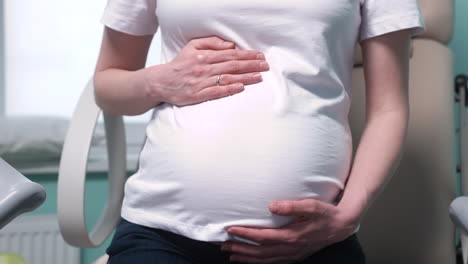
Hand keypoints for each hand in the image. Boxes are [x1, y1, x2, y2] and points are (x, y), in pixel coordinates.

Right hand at [145, 36, 269, 105]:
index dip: (247, 55)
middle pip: (232, 65)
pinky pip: (216, 92)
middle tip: (265, 66)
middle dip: (251, 65)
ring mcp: (201, 82)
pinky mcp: (197, 95)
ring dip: (245, 77)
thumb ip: (211, 43)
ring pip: (227, 78)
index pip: (230, 54)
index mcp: (204, 55)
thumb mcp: (192, 46)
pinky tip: (241, 87)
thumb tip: (230, 46)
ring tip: (259, 77)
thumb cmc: (180, 65)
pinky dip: (229, 89)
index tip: (260, 56)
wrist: (161, 82)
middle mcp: (203, 68)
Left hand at [221, 198, 359, 263]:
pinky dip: (259, 262)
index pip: (262, 237)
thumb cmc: (325, 214)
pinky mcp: (295, 255)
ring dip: (246, 258)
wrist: (341, 226)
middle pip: (259, 252)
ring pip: (265, 260)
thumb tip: (271, 205)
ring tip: (231, 254)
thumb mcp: (311, 205)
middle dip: (240, 248)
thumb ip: (291, 206)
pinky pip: (273, 262)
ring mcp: (293, 254)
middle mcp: (290, 248)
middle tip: (223, 244)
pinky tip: (251, 260)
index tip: (230, 229)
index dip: (245, 234)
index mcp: (292, 236)